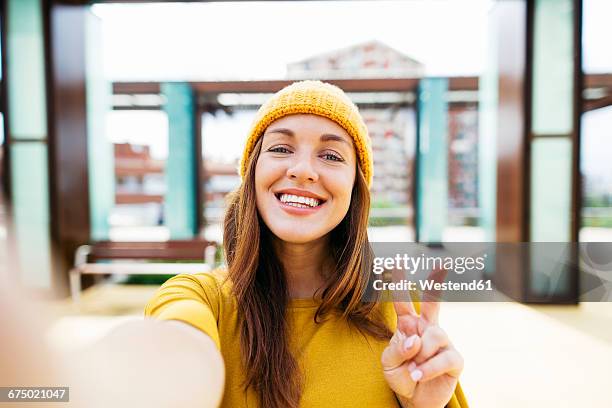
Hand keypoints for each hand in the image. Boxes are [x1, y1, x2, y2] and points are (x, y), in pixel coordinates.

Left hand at [381, 269, 463, 407]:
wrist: (414, 401)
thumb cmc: (401, 376)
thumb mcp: (388, 363)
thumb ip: (397, 349)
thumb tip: (414, 339)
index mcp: (408, 325)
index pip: (403, 302)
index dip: (400, 283)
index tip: (396, 262)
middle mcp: (427, 329)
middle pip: (433, 303)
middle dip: (436, 284)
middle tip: (440, 265)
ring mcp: (443, 343)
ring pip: (435, 335)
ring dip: (421, 353)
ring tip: (412, 368)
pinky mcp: (455, 360)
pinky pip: (444, 358)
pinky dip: (428, 367)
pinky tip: (418, 374)